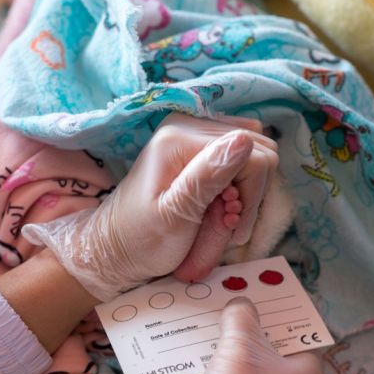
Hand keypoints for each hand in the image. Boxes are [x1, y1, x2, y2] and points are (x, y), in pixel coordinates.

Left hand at [23, 113, 277, 300]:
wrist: (114, 248)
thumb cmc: (141, 240)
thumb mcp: (174, 215)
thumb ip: (208, 176)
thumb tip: (245, 140)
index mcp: (181, 136)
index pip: (254, 156)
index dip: (250, 195)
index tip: (228, 223)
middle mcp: (189, 125)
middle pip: (259, 153)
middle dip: (249, 195)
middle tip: (225, 224)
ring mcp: (194, 133)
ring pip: (254, 158)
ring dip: (245, 196)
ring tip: (220, 222)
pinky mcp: (199, 147)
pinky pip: (241, 162)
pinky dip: (238, 190)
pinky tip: (220, 210)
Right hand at [183, 298, 322, 373]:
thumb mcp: (238, 354)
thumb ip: (240, 318)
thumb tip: (240, 303)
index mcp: (304, 372)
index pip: (297, 326)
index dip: (276, 302)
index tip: (256, 282)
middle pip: (267, 341)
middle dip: (243, 319)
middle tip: (223, 294)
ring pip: (245, 360)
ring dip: (223, 340)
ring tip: (201, 315)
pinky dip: (213, 365)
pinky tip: (190, 349)